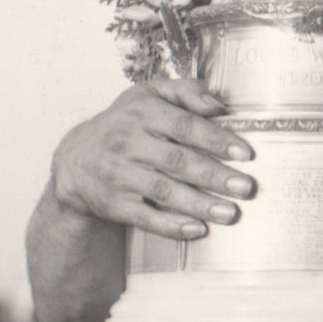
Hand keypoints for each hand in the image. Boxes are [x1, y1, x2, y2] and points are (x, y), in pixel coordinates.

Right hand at [49, 79, 256, 239]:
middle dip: (215, 176)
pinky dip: (171, 226)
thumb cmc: (127, 123)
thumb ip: (187, 91)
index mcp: (142, 112)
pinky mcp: (113, 203)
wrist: (75, 160)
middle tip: (246, 187)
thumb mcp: (150, 95)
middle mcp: (128, 143)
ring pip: (164, 191)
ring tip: (231, 213)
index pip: (184, 126)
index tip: (246, 154)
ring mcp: (119, 175)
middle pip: (178, 161)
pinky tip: (198, 230)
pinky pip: (144, 217)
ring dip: (199, 204)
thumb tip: (220, 106)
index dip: (216, 140)